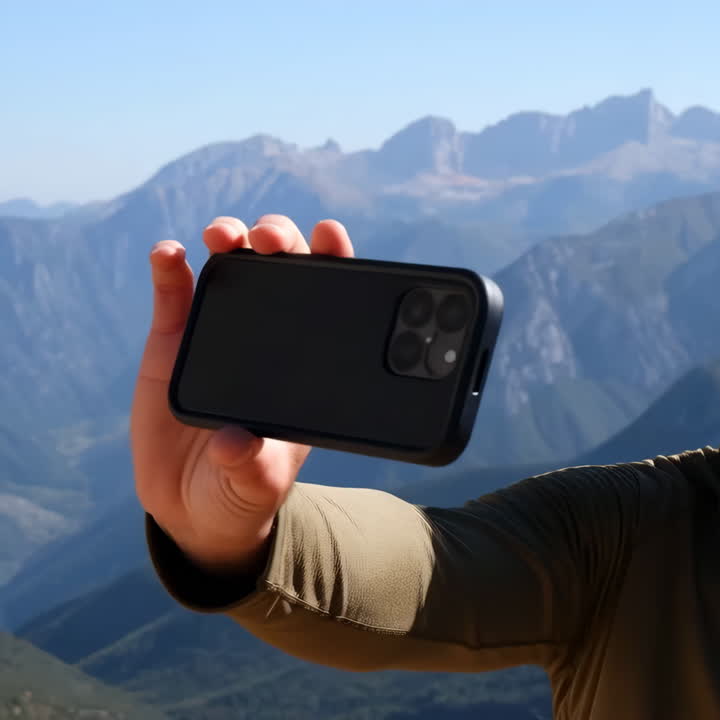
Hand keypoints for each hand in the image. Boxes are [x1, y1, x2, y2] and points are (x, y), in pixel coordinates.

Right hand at [130, 215, 354, 576]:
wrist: (194, 505)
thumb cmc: (244, 488)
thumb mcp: (258, 484)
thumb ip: (251, 466)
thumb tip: (234, 442)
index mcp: (309, 359)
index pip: (330, 297)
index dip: (332, 258)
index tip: (328, 234)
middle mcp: (269, 334)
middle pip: (281, 266)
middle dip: (279, 238)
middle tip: (269, 238)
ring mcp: (221, 331)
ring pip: (231, 267)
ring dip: (230, 239)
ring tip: (223, 235)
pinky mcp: (173, 341)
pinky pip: (173, 293)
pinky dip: (170, 267)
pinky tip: (169, 253)